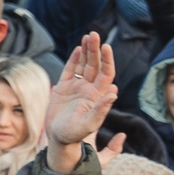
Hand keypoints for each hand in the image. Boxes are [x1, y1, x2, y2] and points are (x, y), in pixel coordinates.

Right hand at [44, 33, 117, 168]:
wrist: (59, 139)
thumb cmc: (75, 135)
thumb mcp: (89, 124)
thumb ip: (101, 109)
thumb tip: (114, 92)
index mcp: (97, 95)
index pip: (106, 73)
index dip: (107, 60)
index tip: (106, 47)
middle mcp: (89, 89)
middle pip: (95, 65)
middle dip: (95, 50)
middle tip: (94, 34)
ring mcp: (76, 88)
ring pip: (83, 65)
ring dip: (86, 51)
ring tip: (88, 36)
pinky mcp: (63, 89)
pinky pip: (70, 71)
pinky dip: (74, 60)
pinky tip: (78, 49)